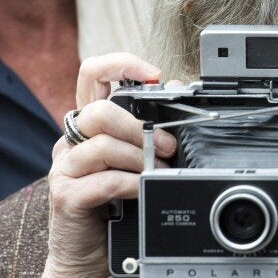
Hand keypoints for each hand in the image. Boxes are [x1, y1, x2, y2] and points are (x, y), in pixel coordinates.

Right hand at [43, 53, 177, 276]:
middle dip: (142, 128)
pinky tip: (142, 189)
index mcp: (90, 124)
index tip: (154, 75)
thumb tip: (174, 95)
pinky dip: (132, 183)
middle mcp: (73, 140)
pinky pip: (105, 180)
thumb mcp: (135, 159)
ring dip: (140, 159)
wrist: (91, 250)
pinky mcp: (66, 195)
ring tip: (157, 172)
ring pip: (103, 146)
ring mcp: (66, 167)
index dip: (122, 64)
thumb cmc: (117, 202)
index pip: (92, 74)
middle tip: (168, 147)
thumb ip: (147, 130)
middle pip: (100, 111)